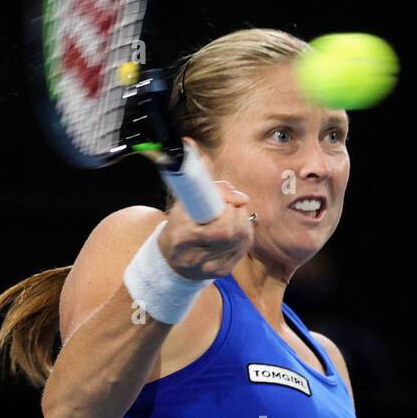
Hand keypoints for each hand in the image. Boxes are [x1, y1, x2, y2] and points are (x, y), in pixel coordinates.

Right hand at [159, 138, 253, 280]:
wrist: (172, 263)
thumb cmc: (177, 229)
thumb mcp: (179, 203)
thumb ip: (191, 177)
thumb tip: (192, 146)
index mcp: (182, 238)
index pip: (220, 228)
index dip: (230, 210)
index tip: (230, 200)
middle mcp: (197, 256)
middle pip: (234, 233)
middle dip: (238, 212)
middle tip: (231, 204)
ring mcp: (212, 267)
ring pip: (243, 239)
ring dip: (243, 221)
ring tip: (233, 214)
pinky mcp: (223, 271)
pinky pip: (244, 247)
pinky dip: (244, 233)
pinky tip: (235, 228)